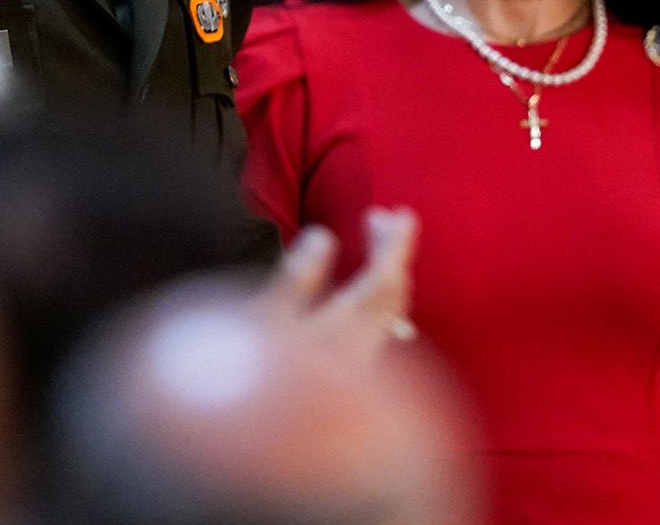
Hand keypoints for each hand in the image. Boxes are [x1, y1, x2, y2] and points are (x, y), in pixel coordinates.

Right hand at [262, 207, 417, 363]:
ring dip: (387, 273)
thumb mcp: (266, 320)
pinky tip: (363, 291)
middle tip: (381, 219)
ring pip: (389, 311)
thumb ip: (297, 277)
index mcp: (343, 328)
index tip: (400, 213)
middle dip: (393, 252)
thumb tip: (323, 235)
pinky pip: (381, 325)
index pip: (383, 279)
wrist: (263, 445)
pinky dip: (380, 295)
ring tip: (376, 247)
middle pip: (393, 294)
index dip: (394, 243)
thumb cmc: (259, 373)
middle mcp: (362, 348)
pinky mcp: (354, 375)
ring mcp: (360, 364)